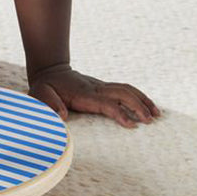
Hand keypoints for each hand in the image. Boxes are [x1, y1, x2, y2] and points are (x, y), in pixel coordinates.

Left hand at [28, 65, 159, 128]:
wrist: (50, 70)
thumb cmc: (45, 87)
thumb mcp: (40, 94)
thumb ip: (49, 104)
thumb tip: (62, 114)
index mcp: (83, 94)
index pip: (106, 103)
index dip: (120, 113)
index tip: (132, 125)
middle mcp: (95, 88)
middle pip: (122, 93)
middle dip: (138, 106)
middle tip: (150, 121)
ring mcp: (101, 86)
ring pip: (127, 89)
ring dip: (142, 100)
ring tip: (156, 114)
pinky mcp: (104, 86)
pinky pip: (124, 89)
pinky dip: (138, 96)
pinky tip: (147, 105)